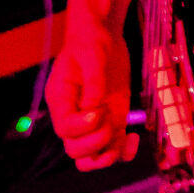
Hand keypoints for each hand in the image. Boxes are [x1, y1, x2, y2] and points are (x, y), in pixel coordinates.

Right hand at [46, 0, 136, 169]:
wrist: (103, 34)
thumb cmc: (91, 40)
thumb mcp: (92, 54)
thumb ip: (93, 81)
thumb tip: (94, 107)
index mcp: (60, 99)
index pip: (64, 128)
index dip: (82, 127)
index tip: (99, 110)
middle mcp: (74, 116)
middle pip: (74, 150)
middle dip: (95, 143)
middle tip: (110, 120)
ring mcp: (92, 123)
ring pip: (92, 158)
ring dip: (108, 154)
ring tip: (124, 135)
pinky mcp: (110, 121)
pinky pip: (112, 150)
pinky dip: (123, 153)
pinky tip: (133, 139)